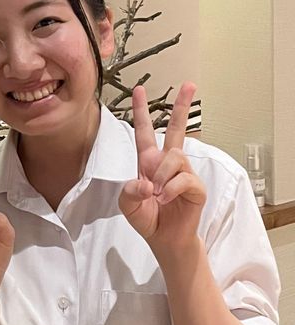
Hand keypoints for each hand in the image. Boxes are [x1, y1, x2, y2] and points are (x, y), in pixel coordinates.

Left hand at [119, 83, 205, 252]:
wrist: (164, 239)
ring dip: (163, 174)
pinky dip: (172, 188)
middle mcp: (167, 163)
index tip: (140, 89)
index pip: (144, 131)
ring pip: (175, 156)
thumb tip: (148, 182)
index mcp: (148, 162)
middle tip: (189, 84)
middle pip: (175, 129)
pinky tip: (166, 198)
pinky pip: (184, 178)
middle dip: (181, 106)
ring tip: (157, 192)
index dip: (141, 111)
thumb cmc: (147, 218)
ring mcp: (183, 173)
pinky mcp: (196, 187)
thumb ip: (129, 192)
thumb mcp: (127, 205)